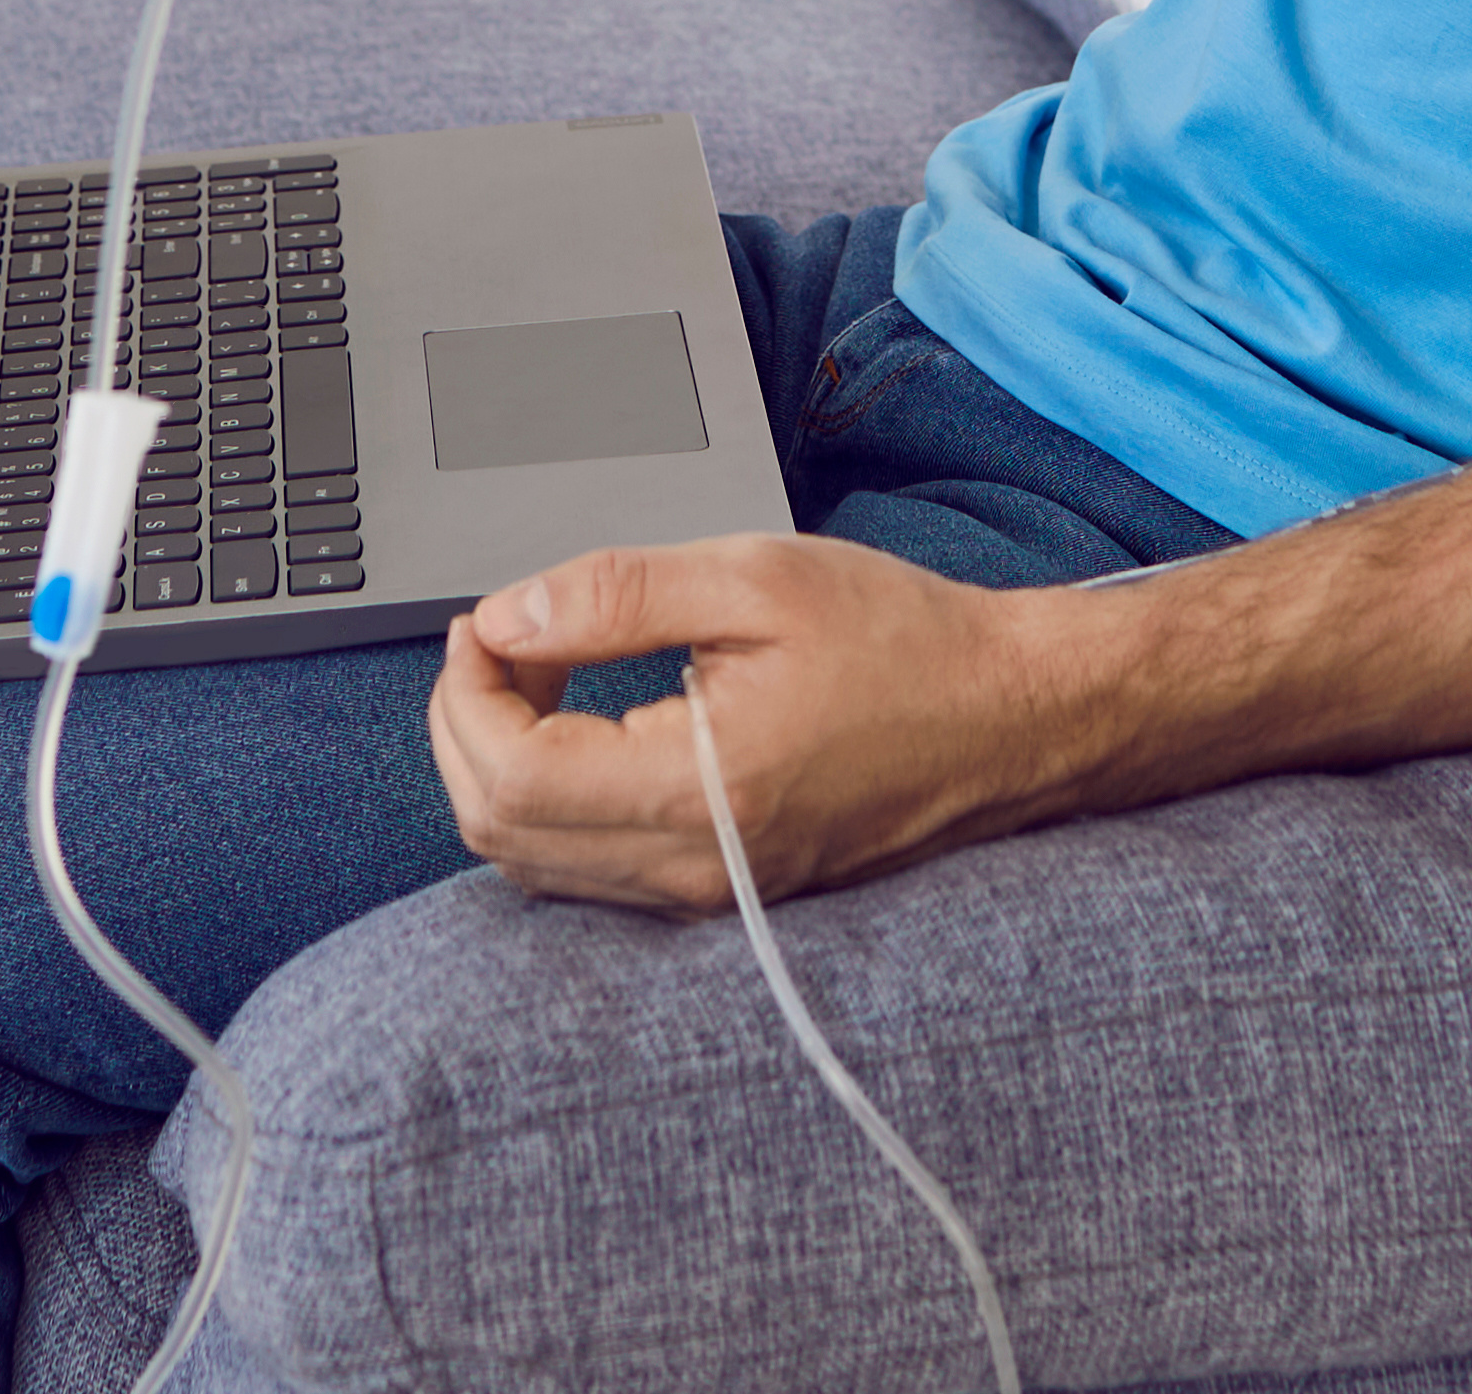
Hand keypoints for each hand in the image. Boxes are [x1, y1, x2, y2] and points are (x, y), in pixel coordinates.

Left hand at [429, 535, 1080, 912]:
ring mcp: (705, 893)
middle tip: (501, 638)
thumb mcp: (755, 578)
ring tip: (544, 670)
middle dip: (466, 726)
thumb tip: (505, 619)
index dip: (468, 692)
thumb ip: (613, 596)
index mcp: (703, 790)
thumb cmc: (903, 644)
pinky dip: (549, 798)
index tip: (485, 622)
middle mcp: (695, 867)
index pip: (512, 774)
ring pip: (534, 860)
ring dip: (502, 763)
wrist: (1005, 719)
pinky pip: (586, 869)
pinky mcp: (716, 893)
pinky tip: (583, 722)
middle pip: (501, 831)